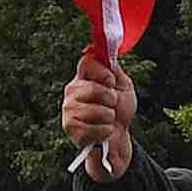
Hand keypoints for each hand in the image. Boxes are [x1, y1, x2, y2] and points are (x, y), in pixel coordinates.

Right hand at [61, 46, 138, 177]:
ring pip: (96, 110)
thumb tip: (107, 53)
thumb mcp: (123, 86)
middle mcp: (72, 91)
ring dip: (109, 118)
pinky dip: (105, 131)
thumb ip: (115, 70)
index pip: (87, 63)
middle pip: (93, 88)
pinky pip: (94, 128)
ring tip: (108, 119)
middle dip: (110, 99)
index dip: (102, 72)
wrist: (119, 137)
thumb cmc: (120, 110)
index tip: (111, 82)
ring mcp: (68, 109)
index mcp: (84, 77)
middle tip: (112, 105)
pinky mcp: (70, 128)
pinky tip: (103, 131)